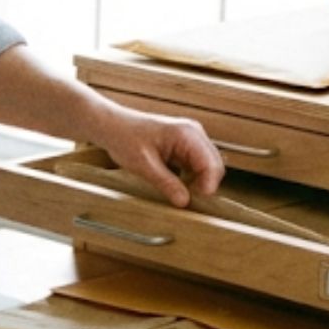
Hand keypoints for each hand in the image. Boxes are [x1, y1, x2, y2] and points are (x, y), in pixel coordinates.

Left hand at [91, 106, 222, 207]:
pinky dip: (192, 177)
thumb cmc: (125, 139)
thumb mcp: (144, 166)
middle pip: (214, 165)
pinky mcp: (186, 145)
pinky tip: (178, 185)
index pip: (211, 163)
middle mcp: (194, 133)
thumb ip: (166, 183)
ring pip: (208, 166)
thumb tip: (184, 202)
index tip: (196, 202)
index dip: (208, 185)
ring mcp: (192, 138)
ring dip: (198, 182)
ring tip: (180, 193)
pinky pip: (197, 164)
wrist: (113, 126)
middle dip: (205, 185)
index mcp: (187, 134)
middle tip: (187, 201)